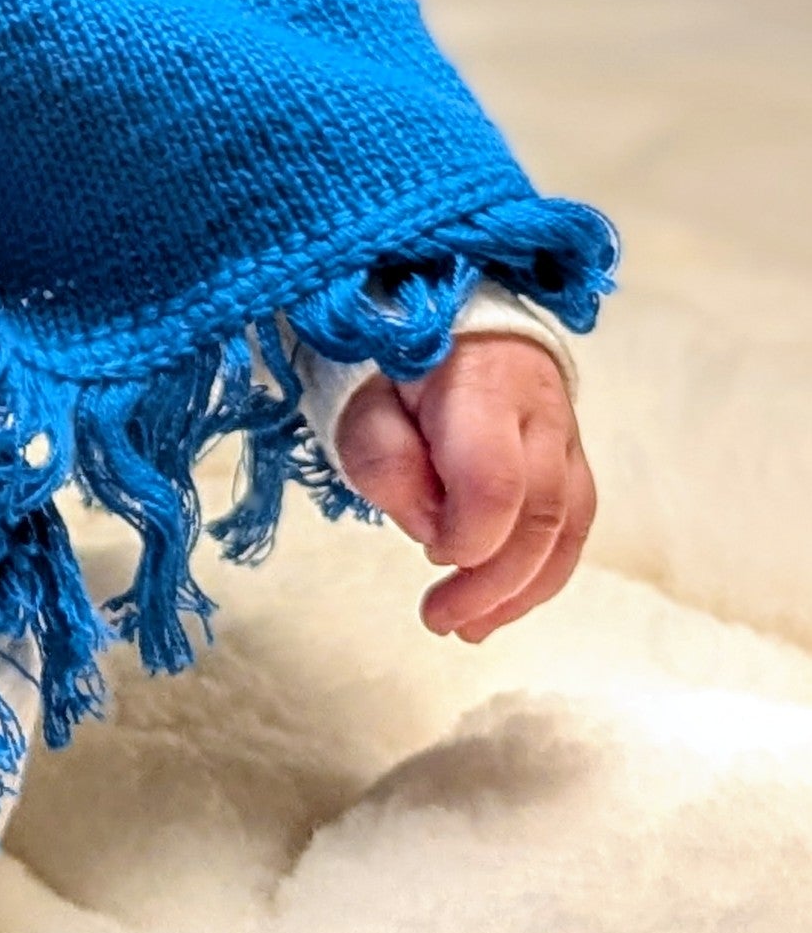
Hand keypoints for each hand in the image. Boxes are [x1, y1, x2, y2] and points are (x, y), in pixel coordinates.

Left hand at [332, 330, 592, 641]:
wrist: (439, 305)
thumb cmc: (389, 359)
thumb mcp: (359, 400)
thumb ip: (386, 462)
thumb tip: (433, 531)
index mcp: (484, 384)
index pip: (497, 483)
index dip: (469, 539)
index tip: (429, 559)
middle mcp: (541, 409)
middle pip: (541, 516)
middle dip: (494, 584)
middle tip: (442, 620)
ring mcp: (566, 431)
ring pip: (568, 526)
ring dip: (523, 590)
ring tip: (471, 627)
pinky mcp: (572, 452)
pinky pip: (573, 522)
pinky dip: (542, 571)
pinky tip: (504, 602)